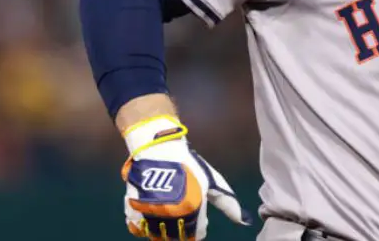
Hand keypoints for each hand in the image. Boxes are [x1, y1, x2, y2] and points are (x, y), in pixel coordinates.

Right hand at [120, 115, 253, 239]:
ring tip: (164, 215)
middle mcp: (172, 212)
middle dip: (179, 231)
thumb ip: (228, 204)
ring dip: (161, 230)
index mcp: (193, 206)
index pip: (197, 235)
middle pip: (176, 238)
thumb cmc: (189, 165)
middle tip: (179, 215)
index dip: (198, 227)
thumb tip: (246, 222)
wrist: (158, 148)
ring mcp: (150, 210)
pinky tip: (148, 214)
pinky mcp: (132, 207)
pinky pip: (136, 229)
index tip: (196, 215)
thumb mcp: (212, 182)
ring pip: (156, 235)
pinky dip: (141, 226)